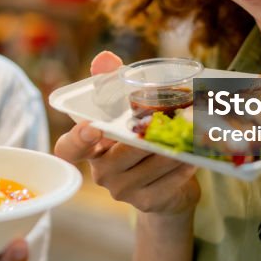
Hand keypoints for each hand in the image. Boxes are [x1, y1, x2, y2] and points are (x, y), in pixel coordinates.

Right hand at [54, 51, 200, 215]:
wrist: (167, 188)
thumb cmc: (140, 141)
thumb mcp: (126, 111)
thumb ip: (112, 83)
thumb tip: (105, 58)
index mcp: (91, 147)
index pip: (68, 149)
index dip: (77, 139)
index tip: (92, 129)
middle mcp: (101, 171)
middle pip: (122, 153)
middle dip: (147, 135)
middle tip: (170, 119)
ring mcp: (122, 190)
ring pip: (149, 166)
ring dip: (172, 148)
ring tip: (190, 133)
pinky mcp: (146, 202)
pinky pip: (166, 182)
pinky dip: (182, 168)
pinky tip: (192, 158)